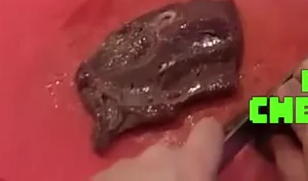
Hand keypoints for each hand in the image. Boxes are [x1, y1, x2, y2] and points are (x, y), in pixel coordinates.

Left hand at [92, 117, 222, 180]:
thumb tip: (202, 178)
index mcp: (189, 166)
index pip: (209, 131)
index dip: (211, 143)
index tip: (211, 161)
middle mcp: (156, 156)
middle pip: (172, 155)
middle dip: (173, 175)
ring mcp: (121, 166)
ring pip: (142, 169)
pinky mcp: (95, 178)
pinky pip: (117, 180)